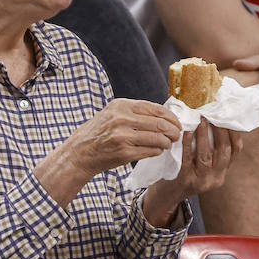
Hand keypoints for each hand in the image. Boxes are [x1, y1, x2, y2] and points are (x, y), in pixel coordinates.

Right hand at [58, 99, 182, 178]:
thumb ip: (135, 112)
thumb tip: (164, 115)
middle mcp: (122, 119)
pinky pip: (151, 151)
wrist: (81, 151)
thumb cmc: (100, 132)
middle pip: (160, 124)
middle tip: (177, 135)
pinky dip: (158, 151)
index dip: (171, 117)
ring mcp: (123, 136)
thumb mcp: (113, 113)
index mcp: (121, 105)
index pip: (155, 109)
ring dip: (167, 142)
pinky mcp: (125, 153)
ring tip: (168, 144)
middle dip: (174, 131)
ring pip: (158, 139)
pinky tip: (157, 150)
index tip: (177, 123)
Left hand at [144, 119, 242, 225]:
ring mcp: (201, 181)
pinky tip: (186, 132)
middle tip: (213, 114)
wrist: (168, 194)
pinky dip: (188, 144)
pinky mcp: (185, 180)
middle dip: (220, 131)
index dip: (234, 132)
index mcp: (222, 172)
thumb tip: (213, 117)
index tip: (227, 115)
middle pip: (224, 151)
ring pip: (206, 156)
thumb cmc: (185, 171)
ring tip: (201, 119)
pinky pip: (187, 159)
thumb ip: (210, 148)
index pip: (236, 150)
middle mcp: (215, 178)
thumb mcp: (202, 164)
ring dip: (204, 135)